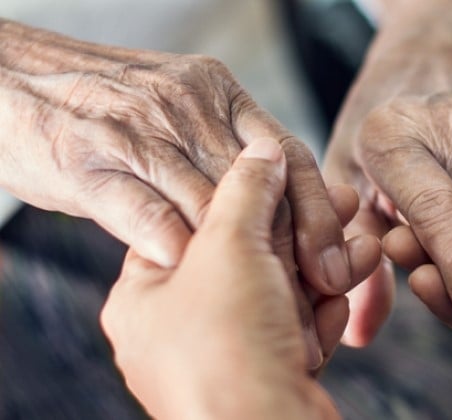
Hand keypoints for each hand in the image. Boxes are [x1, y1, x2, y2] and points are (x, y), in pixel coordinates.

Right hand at [0, 20, 354, 303]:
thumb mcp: (183, 115)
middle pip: (260, 185)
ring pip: (209, 204)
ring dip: (240, 261)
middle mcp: (185, 106)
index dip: (319, 210)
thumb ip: (230, 157)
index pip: (288, 154)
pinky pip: (144, 214)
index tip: (339, 260)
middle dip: (293, 243)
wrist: (12, 80)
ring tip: (266, 302)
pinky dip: (175, 250)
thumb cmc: (109, 111)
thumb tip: (288, 214)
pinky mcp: (88, 162)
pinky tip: (194, 279)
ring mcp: (136, 132)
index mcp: (219, 92)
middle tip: (318, 288)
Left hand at [101, 139, 342, 419]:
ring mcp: (224, 358)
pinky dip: (324, 311)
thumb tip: (261, 149)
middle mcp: (179, 329)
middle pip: (247, 259)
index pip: (195, 224)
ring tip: (362, 245)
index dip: (248, 196)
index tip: (289, 174)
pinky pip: (296, 328)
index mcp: (145, 297)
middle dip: (301, 232)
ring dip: (324, 268)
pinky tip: (349, 291)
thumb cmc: (227, 350)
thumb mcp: (229, 247)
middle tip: (340, 202)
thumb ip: (246, 189)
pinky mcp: (265, 378)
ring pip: (281, 293)